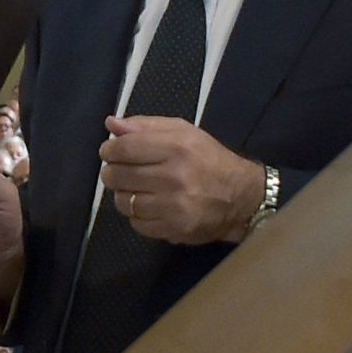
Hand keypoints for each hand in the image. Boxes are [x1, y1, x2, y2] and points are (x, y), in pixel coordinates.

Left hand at [99, 117, 262, 246]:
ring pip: (124, 202)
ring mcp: (174, 206)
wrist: (242, 197)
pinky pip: (137, 223)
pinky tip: (149, 206)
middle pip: (119, 176)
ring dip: (123, 195)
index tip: (109, 151)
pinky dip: (137, 215)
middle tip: (119, 171)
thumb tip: (111, 123)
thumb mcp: (184, 132)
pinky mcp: (174, 229)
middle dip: (112, 172)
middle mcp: (174, 176)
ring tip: (135, 189)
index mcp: (177, 147)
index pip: (125, 148)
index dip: (110, 150)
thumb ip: (146, 126)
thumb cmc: (210, 159)